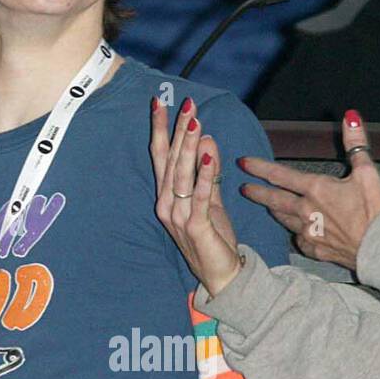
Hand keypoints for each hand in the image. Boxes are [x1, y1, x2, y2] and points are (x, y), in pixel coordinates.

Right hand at [150, 96, 242, 296]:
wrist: (220, 274)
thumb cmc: (212, 237)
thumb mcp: (210, 200)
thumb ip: (207, 172)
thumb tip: (206, 138)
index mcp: (166, 195)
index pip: (160, 156)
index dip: (160, 130)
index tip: (159, 104)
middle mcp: (166, 203)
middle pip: (170, 160)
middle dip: (178, 131)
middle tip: (186, 105)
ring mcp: (177, 216)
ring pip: (182, 175)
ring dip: (189, 147)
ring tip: (195, 122)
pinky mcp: (195, 226)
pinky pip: (200, 196)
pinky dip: (204, 176)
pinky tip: (210, 156)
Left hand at [238, 109, 379, 270]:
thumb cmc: (375, 209)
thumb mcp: (367, 172)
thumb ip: (355, 143)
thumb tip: (351, 116)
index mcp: (315, 188)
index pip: (279, 175)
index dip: (259, 167)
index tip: (243, 163)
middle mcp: (305, 210)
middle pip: (274, 199)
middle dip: (257, 193)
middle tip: (243, 189)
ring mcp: (307, 231)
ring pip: (283, 219)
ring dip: (275, 211)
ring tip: (268, 207)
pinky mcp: (314, 249)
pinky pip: (299, 239)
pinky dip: (297, 233)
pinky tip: (297, 231)